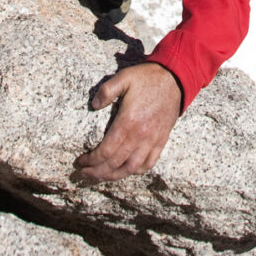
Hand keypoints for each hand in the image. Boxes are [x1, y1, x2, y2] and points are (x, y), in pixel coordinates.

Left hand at [73, 62, 182, 182]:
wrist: (175, 79)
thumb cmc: (147, 78)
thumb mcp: (123, 78)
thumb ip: (106, 91)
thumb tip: (93, 105)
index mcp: (127, 122)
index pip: (105, 151)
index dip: (91, 160)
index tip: (80, 161)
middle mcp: (139, 135)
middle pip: (115, 163)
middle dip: (97, 172)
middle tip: (84, 173)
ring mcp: (152, 140)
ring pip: (131, 168)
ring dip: (114, 176)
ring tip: (101, 176)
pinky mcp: (161, 140)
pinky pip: (149, 163)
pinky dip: (137, 171)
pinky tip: (127, 170)